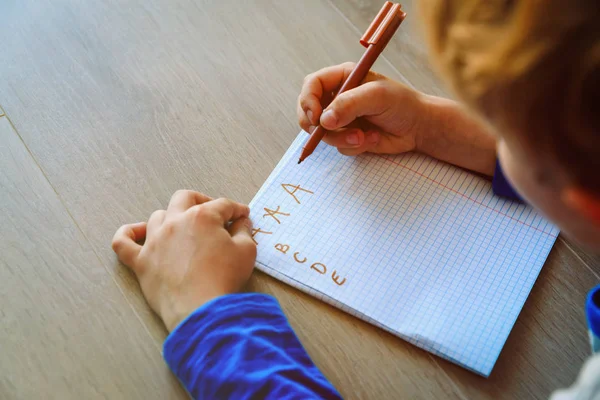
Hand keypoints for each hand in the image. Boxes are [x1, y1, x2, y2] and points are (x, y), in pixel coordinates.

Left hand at [112, 190, 256, 331]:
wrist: (201, 310)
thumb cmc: (224, 280)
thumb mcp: (246, 251)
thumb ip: (244, 231)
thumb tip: (241, 222)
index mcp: (202, 217)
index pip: (222, 205)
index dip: (236, 210)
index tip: (242, 216)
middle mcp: (175, 222)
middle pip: (185, 198)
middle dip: (202, 201)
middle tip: (213, 214)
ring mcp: (154, 241)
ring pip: (158, 216)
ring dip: (172, 217)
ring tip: (182, 228)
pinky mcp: (141, 262)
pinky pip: (123, 243)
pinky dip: (128, 234)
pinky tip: (137, 232)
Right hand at [297, 62, 428, 155]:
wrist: (418, 128)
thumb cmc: (401, 104)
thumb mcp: (377, 97)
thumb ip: (349, 104)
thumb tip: (324, 120)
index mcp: (343, 78)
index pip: (312, 85)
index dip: (308, 101)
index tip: (316, 118)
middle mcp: (337, 97)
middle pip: (308, 112)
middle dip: (319, 127)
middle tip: (331, 132)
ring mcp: (341, 119)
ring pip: (323, 133)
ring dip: (342, 139)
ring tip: (364, 137)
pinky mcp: (347, 137)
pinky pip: (337, 146)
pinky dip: (354, 146)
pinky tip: (372, 139)